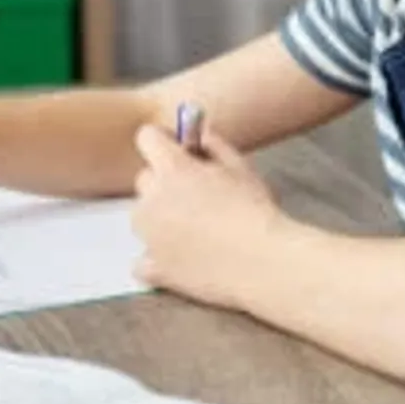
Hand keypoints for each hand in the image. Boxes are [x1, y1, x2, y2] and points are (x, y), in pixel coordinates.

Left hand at [131, 124, 282, 309]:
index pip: (147, 138)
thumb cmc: (255, 213)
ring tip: (195, 232)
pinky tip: (184, 259)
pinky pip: (143, 258)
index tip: (177, 151)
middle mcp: (152, 199)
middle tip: (196, 197)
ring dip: (159, 219)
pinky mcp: (152, 267)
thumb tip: (198, 136)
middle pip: (145, 179)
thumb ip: (213, 145)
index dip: (162, 141)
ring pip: (142, 217)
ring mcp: (149, 235)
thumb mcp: (240, 168)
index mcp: (173, 169)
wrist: (262, 262)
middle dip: (165, 184)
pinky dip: (157, 258)